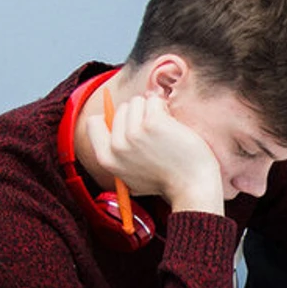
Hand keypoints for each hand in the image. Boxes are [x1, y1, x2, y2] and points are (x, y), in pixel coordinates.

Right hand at [78, 90, 223, 212]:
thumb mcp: (130, 177)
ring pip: (137, 101)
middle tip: (156, 135)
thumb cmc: (166, 181)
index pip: (94, 122)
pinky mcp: (152, 123)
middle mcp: (117, 146)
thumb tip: (103, 120)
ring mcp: (133, 134)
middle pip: (121, 109)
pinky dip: (164, 108)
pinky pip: (154, 101)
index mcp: (107, 159)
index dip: (114, 119)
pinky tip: (172, 125)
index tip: (131, 124)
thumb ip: (117, 155)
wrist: (192, 186)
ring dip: (153, 110)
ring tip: (165, 131)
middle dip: (139, 115)